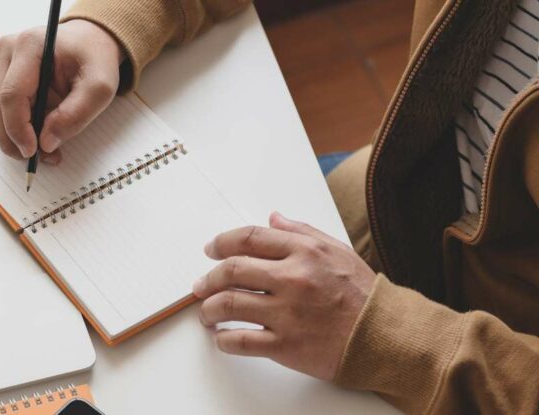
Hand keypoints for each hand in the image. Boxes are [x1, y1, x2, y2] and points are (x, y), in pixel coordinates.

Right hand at [0, 20, 123, 163]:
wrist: (89, 42)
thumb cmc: (94, 59)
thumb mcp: (100, 86)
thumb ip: (76, 114)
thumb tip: (46, 143)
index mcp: (29, 45)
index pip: (11, 94)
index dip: (18, 128)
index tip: (33, 152)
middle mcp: (7, 50)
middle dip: (13, 140)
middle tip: (38, 159)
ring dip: (14, 138)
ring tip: (44, 151)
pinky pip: (0, 110)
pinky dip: (15, 129)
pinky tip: (37, 136)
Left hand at [193, 212, 375, 380]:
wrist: (386, 337)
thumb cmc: (362, 294)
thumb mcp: (337, 251)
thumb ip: (302, 232)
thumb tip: (273, 218)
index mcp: (304, 252)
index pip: (248, 239)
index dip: (222, 243)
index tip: (210, 250)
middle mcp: (293, 279)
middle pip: (231, 270)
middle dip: (208, 278)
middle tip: (200, 285)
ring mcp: (287, 313)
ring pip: (228, 304)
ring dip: (209, 309)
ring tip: (206, 313)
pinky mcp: (286, 345)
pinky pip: (240, 340)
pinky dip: (223, 340)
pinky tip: (221, 338)